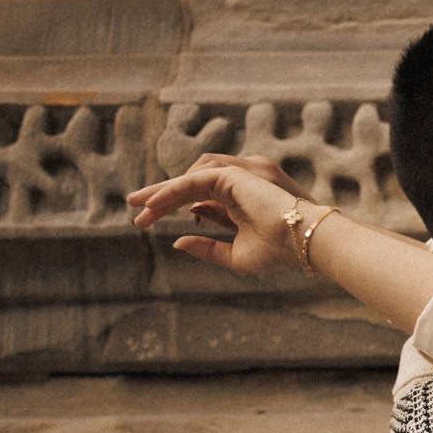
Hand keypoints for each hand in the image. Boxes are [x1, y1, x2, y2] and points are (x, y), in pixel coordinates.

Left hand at [128, 165, 308, 275]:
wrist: (302, 242)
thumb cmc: (278, 253)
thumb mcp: (234, 256)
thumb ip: (207, 249)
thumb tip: (176, 241)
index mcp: (237, 203)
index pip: (195, 199)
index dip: (168, 208)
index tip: (144, 222)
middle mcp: (234, 187)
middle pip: (186, 186)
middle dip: (157, 196)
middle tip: (131, 205)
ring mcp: (234, 179)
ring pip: (187, 181)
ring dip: (161, 193)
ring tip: (139, 207)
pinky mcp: (232, 175)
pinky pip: (194, 180)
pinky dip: (173, 191)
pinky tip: (155, 204)